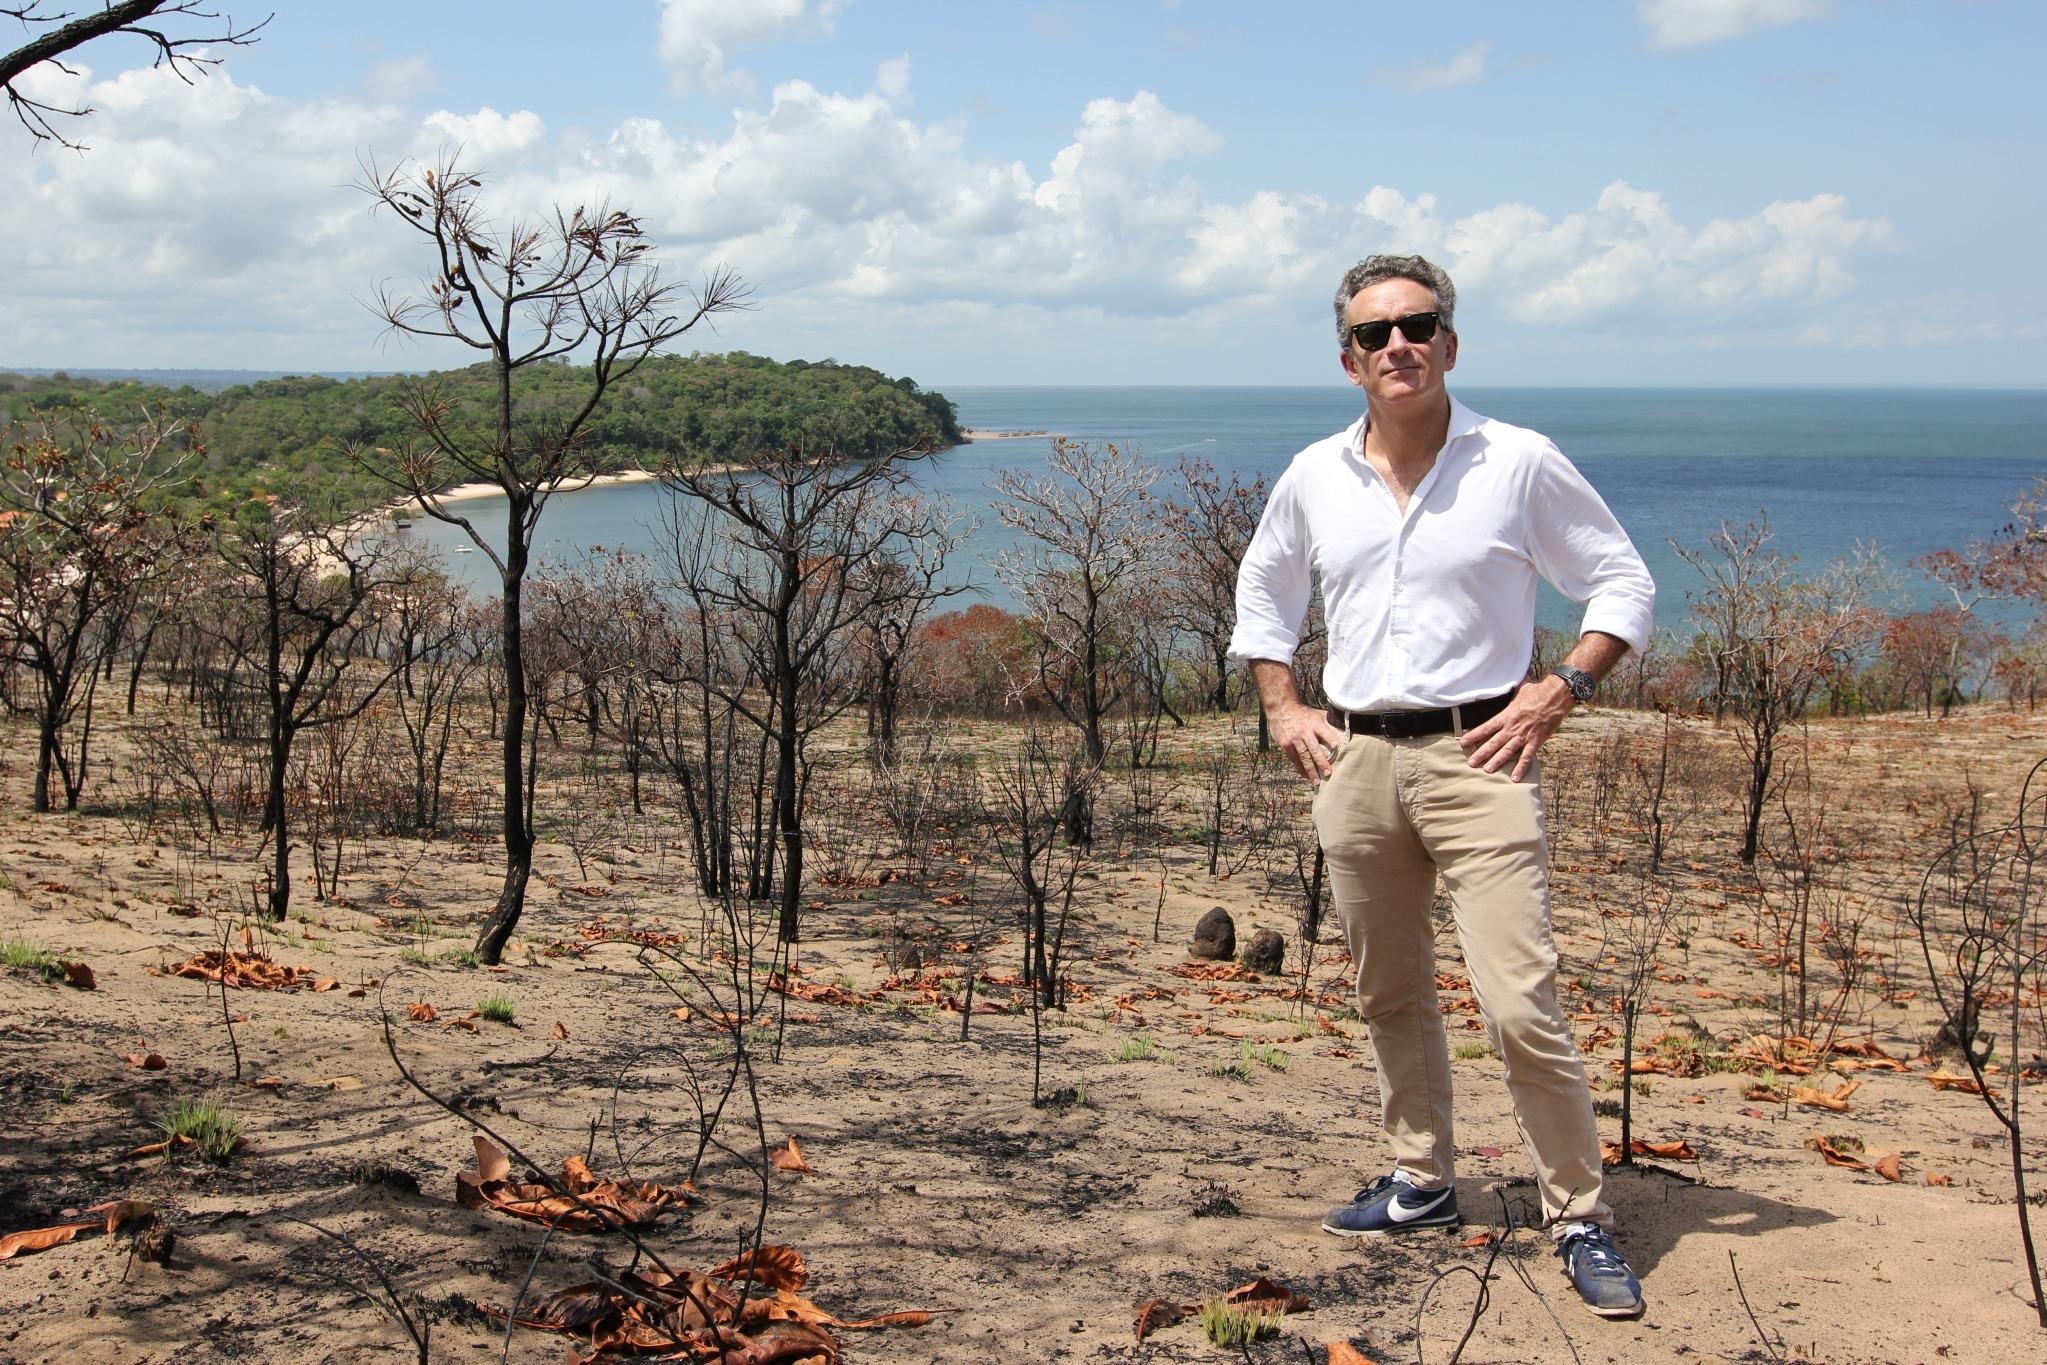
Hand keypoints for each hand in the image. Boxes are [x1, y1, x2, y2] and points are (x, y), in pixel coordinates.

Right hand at [1271, 701, 1346, 787]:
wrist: (1281, 709)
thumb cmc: (1303, 713)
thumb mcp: (1316, 713)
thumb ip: (1328, 721)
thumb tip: (1344, 728)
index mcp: (1314, 723)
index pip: (1323, 731)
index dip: (1330, 738)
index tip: (1336, 746)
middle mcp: (1304, 732)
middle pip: (1313, 749)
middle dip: (1321, 762)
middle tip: (1328, 773)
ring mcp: (1294, 739)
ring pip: (1304, 757)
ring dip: (1311, 770)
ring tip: (1317, 781)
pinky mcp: (1286, 745)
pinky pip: (1294, 759)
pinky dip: (1300, 768)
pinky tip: (1306, 776)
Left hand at [1457, 678, 1573, 780]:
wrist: (1556, 697)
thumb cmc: (1537, 692)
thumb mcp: (1518, 692)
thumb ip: (1509, 696)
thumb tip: (1504, 687)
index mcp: (1506, 716)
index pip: (1486, 727)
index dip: (1474, 735)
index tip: (1463, 742)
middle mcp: (1512, 728)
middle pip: (1493, 742)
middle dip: (1481, 753)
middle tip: (1471, 763)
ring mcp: (1524, 736)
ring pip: (1507, 752)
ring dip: (1496, 762)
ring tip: (1487, 770)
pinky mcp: (1536, 741)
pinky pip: (1527, 757)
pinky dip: (1521, 768)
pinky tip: (1514, 778)